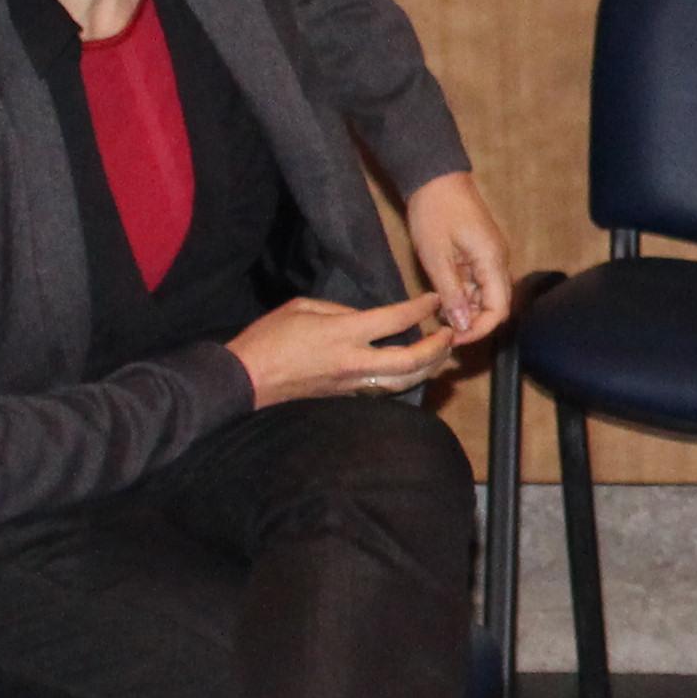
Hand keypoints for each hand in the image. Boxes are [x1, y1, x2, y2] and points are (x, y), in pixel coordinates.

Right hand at [232, 289, 455, 408]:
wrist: (246, 379)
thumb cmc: (268, 338)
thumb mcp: (303, 307)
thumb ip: (340, 310)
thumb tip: (364, 318)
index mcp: (344, 333)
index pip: (395, 320)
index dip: (420, 308)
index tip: (434, 300)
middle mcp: (354, 362)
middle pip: (411, 360)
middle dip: (437, 348)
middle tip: (450, 334)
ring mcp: (351, 384)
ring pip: (403, 382)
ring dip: (428, 368)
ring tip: (441, 354)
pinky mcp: (346, 397)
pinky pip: (384, 390)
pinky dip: (405, 380)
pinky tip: (413, 371)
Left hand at [402, 168, 516, 345]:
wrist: (435, 178)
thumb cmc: (435, 212)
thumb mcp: (437, 256)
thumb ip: (452, 293)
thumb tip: (462, 325)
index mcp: (493, 261)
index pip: (499, 310)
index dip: (479, 330)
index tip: (453, 338)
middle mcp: (499, 261)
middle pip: (496, 306)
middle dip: (473, 322)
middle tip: (443, 330)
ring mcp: (492, 256)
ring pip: (487, 296)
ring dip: (467, 310)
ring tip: (439, 314)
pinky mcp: (482, 253)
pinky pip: (480, 282)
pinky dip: (464, 295)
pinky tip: (443, 297)